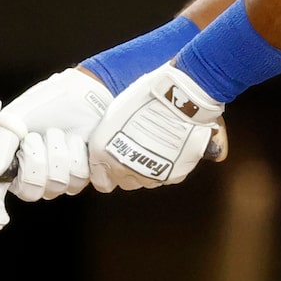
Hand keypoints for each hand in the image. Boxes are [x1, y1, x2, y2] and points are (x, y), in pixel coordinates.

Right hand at [0, 66, 113, 228]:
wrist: (83, 92)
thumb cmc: (46, 102)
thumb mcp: (15, 118)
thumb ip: (0, 146)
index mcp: (8, 162)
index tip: (0, 220)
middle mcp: (32, 174)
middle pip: (31, 192)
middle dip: (36, 161)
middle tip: (37, 137)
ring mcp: (59, 176)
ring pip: (58, 186)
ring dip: (59, 154)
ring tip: (60, 134)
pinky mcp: (85, 175)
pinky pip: (81, 181)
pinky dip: (80, 156)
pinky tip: (79, 141)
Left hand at [87, 61, 229, 191]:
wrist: (179, 102)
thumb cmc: (146, 99)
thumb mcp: (115, 113)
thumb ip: (111, 136)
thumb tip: (113, 140)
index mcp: (102, 153)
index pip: (101, 181)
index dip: (108, 173)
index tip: (115, 163)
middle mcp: (122, 169)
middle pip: (125, 182)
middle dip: (129, 169)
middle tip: (138, 148)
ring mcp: (148, 175)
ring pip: (146, 181)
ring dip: (149, 168)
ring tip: (157, 146)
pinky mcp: (172, 176)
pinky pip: (167, 176)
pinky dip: (170, 166)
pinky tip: (172, 149)